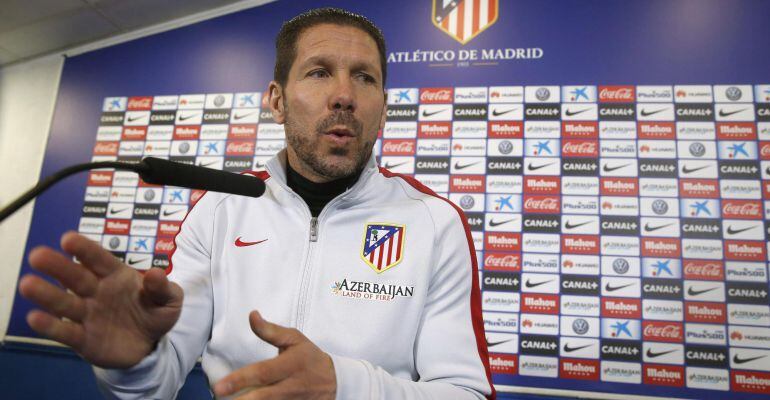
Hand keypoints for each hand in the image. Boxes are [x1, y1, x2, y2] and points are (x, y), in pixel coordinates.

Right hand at [18, 231, 182, 368]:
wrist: (149, 345)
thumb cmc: (154, 313)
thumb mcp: (169, 300)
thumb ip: (163, 288)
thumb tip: (156, 274)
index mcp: (116, 276)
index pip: (98, 259)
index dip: (84, 249)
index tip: (68, 239)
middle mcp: (96, 292)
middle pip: (75, 277)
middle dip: (57, 266)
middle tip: (37, 255)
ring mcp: (87, 314)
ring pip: (64, 303)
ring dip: (46, 294)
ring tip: (27, 284)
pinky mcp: (82, 339)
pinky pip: (65, 331)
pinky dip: (51, 326)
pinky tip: (35, 318)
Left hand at [214, 311, 335, 399]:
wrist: (335, 382)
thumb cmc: (309, 358)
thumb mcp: (295, 339)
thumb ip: (271, 331)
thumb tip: (252, 315)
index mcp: (290, 365)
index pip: (262, 373)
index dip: (240, 380)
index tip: (219, 387)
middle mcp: (290, 386)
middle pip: (263, 397)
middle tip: (219, 398)